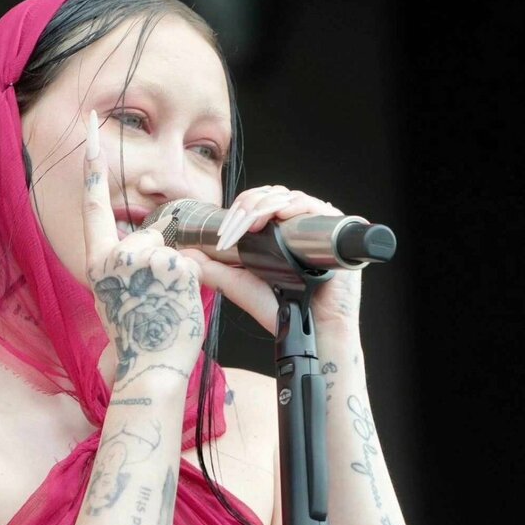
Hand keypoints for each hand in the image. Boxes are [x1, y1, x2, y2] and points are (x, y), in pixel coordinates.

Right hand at [81, 111, 205, 382]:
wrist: (149, 369)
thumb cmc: (137, 342)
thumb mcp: (117, 299)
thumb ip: (126, 267)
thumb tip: (149, 249)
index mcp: (97, 263)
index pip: (94, 206)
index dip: (93, 166)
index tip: (92, 128)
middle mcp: (115, 255)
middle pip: (151, 237)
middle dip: (163, 264)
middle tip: (156, 303)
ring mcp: (143, 257)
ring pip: (174, 252)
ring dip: (178, 278)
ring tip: (165, 311)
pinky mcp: (172, 263)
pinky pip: (193, 264)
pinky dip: (193, 285)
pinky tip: (178, 308)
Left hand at [178, 185, 362, 334]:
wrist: (310, 330)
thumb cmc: (283, 309)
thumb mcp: (241, 285)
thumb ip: (216, 270)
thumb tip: (188, 254)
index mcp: (278, 231)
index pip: (258, 202)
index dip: (239, 210)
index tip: (225, 234)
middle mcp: (297, 224)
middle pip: (271, 195)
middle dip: (247, 207)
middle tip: (233, 230)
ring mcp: (316, 225)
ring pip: (287, 196)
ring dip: (264, 206)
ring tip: (250, 225)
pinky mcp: (336, 229)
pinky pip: (314, 205)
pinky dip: (294, 205)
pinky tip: (279, 216)